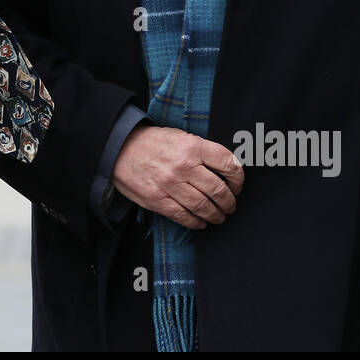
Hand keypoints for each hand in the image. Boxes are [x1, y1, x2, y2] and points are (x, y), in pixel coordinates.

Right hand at [112, 125, 242, 229]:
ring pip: (203, 206)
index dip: (238, 178)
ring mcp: (170, 184)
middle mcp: (184, 166)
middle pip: (218, 190)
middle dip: (229, 202)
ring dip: (216, 215)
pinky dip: (196, 222)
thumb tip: (226, 169)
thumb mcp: (181, 137)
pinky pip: (183, 216)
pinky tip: (201, 222)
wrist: (121, 148)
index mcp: (193, 146)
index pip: (228, 164)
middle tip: (230, 205)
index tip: (237, 185)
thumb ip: (203, 151)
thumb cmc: (154, 142)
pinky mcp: (157, 200)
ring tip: (219, 216)